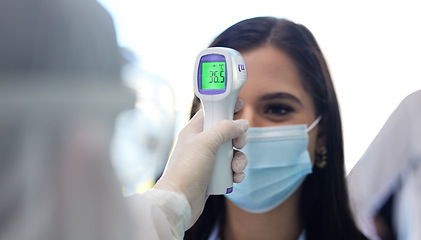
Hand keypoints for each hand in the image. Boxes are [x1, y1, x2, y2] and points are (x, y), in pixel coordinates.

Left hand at [153, 106, 247, 227]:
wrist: (179, 202)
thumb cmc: (186, 170)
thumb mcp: (205, 143)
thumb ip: (225, 129)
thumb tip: (242, 123)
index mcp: (195, 131)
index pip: (212, 112)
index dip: (226, 107)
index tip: (240, 106)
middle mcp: (201, 144)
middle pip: (227, 132)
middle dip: (238, 138)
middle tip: (239, 144)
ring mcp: (208, 160)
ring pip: (232, 152)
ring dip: (240, 159)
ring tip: (236, 168)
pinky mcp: (214, 175)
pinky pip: (231, 169)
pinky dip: (236, 172)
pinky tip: (235, 178)